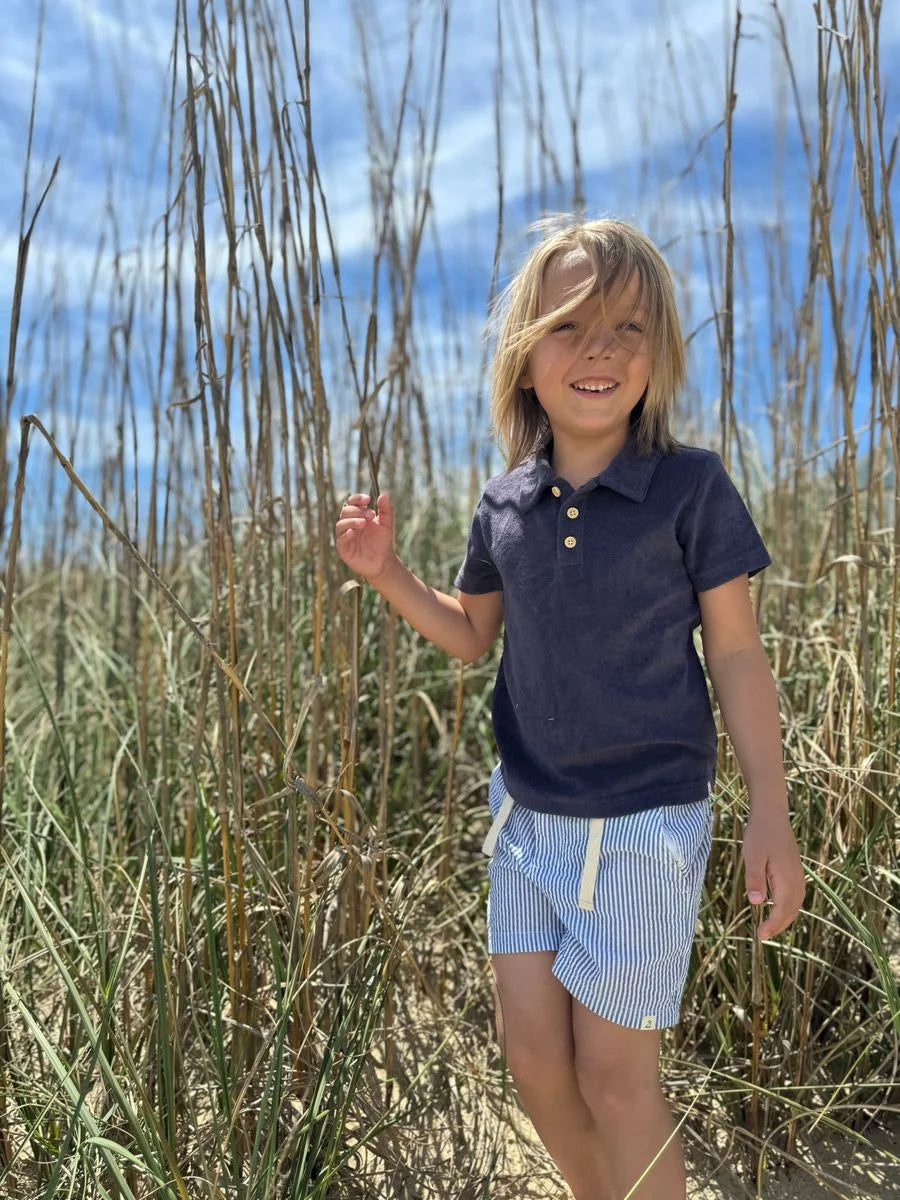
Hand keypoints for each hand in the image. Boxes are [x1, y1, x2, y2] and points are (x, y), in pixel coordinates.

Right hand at [335, 492, 395, 580]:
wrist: (384, 562)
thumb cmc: (383, 541)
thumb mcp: (387, 523)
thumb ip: (386, 510)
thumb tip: (384, 495)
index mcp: (358, 515)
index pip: (352, 502)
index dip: (357, 499)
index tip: (367, 499)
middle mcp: (349, 524)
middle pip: (345, 512)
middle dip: (357, 511)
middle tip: (371, 515)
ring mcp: (345, 536)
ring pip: (340, 525)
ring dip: (351, 521)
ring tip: (363, 523)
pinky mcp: (344, 549)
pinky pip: (340, 540)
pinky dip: (346, 535)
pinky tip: (353, 532)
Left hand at [742, 810, 804, 940]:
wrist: (772, 816)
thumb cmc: (760, 835)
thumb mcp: (753, 856)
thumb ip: (755, 879)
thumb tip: (757, 903)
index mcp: (787, 879)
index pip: (782, 911)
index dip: (772, 926)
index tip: (760, 936)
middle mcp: (797, 880)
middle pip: (791, 911)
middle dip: (778, 926)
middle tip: (763, 936)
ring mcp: (798, 876)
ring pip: (795, 905)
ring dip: (784, 918)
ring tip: (769, 927)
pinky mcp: (795, 871)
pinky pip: (795, 896)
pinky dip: (788, 907)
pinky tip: (777, 908)